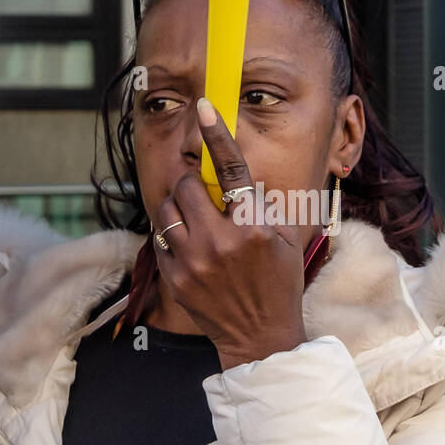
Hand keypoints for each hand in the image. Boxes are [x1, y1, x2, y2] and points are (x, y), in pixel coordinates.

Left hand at [154, 98, 306, 370]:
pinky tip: (189, 246)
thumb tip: (236, 173)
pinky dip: (172, 234)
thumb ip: (260, 204)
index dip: (217, 135)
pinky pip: (160, 238)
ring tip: (196, 222)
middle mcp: (220, 243)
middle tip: (205, 196)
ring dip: (179, 207)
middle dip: (194, 183)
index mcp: (253, 229)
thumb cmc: (278, 282)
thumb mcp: (283, 238)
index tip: (204, 107)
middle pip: (188, 186)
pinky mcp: (175, 279)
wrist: (261, 337)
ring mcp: (194, 262)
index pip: (232, 171)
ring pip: (167, 209)